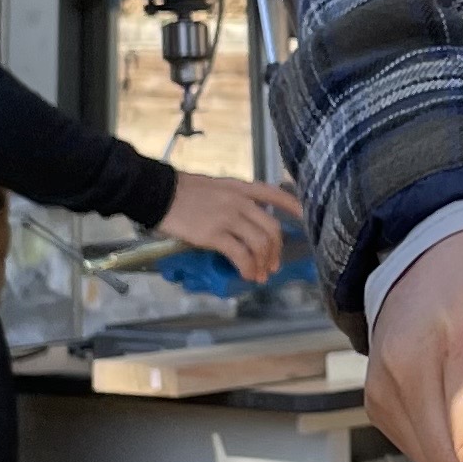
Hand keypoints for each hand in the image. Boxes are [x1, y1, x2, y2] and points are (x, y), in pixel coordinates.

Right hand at [162, 169, 305, 281]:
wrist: (158, 193)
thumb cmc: (181, 190)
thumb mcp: (213, 186)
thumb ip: (231, 199)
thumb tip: (241, 219)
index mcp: (239, 187)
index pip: (273, 194)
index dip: (292, 205)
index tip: (304, 216)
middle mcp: (239, 202)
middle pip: (271, 227)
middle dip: (276, 249)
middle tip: (273, 264)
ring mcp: (228, 218)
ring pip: (260, 243)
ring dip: (263, 262)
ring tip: (260, 274)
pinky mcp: (214, 235)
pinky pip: (240, 255)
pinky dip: (248, 268)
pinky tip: (247, 274)